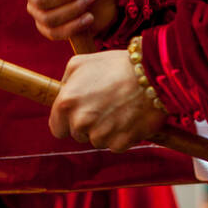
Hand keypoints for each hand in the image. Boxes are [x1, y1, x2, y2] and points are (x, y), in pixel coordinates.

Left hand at [49, 50, 164, 151]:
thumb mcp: (80, 63)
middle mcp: (80, 122)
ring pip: (97, 141)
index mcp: (66, 103)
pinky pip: (115, 145)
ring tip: (119, 108)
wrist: (150, 73)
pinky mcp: (119, 143)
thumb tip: (62, 94)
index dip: (67, 122)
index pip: (56, 128)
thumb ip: (66, 82)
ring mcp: (100, 134)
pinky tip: (128, 116)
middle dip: (88, 124)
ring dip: (105, 130)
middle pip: (78, 135)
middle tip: (104, 105)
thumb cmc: (115, 65)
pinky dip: (121, 135)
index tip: (79, 114)